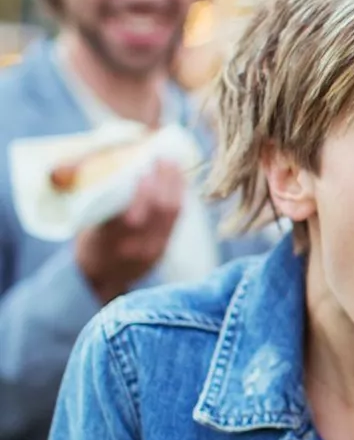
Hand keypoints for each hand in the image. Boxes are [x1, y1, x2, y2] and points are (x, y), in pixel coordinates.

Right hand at [75, 160, 185, 303]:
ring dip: (176, 185)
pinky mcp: (164, 249)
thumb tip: (117, 168)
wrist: (100, 282)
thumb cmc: (90, 247)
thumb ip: (103, 206)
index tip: (144, 168)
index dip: (142, 191)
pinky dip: (179, 198)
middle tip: (164, 157)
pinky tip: (179, 183)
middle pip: (158, 210)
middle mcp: (134, 247)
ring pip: (172, 214)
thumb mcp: (88, 228)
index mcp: (110, 241)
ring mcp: (153, 249)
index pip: (131, 214)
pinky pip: (176, 221)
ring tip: (175, 164)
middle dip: (165, 180)